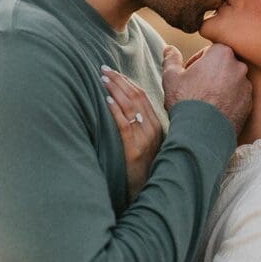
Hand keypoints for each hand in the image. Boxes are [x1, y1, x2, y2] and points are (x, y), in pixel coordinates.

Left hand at [101, 67, 162, 200]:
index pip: (143, 96)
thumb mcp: (145, 145)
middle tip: (103, 69)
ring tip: (102, 79)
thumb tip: (122, 109)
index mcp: (157, 126)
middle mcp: (154, 129)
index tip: (114, 72)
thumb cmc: (143, 169)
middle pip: (137, 97)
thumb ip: (138, 127)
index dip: (128, 82)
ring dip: (116, 90)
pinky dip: (116, 111)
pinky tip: (106, 101)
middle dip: (120, 80)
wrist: (147, 192)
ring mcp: (146, 139)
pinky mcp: (135, 150)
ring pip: (131, 107)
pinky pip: (125, 126)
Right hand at [162, 43, 251, 134]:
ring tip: (205, 101)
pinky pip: (238, 97)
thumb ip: (171, 59)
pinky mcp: (249, 104)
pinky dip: (229, 101)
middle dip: (211, 73)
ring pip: (232, 81)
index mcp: (222, 54)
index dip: (197, 61)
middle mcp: (239, 67)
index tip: (189, 73)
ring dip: (221, 87)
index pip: (210, 50)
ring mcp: (246, 86)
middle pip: (223, 65)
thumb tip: (169, 49)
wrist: (201, 134)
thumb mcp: (171, 77)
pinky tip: (214, 111)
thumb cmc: (185, 101)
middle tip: (197, 87)